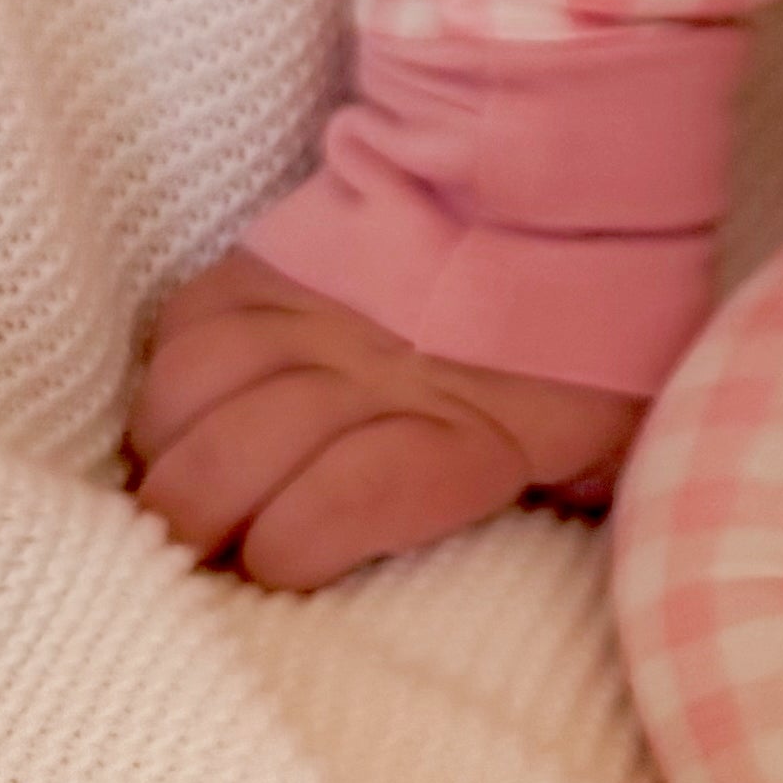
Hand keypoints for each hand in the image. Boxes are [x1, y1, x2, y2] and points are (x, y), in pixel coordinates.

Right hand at [125, 255, 642, 592]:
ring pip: (190, 392)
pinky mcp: (271, 266)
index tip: (279, 571)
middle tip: (195, 554)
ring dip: (167, 453)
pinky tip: (184, 417)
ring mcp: (317, 315)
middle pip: (237, 459)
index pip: (346, 500)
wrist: (566, 196)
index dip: (291, 550)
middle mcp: (378, 371)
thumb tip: (564, 586)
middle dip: (196, 525)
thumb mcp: (615, 441)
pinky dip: (169, 382)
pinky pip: (182, 328)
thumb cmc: (589, 349)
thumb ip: (575, 511)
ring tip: (180, 487)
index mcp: (470, 430)